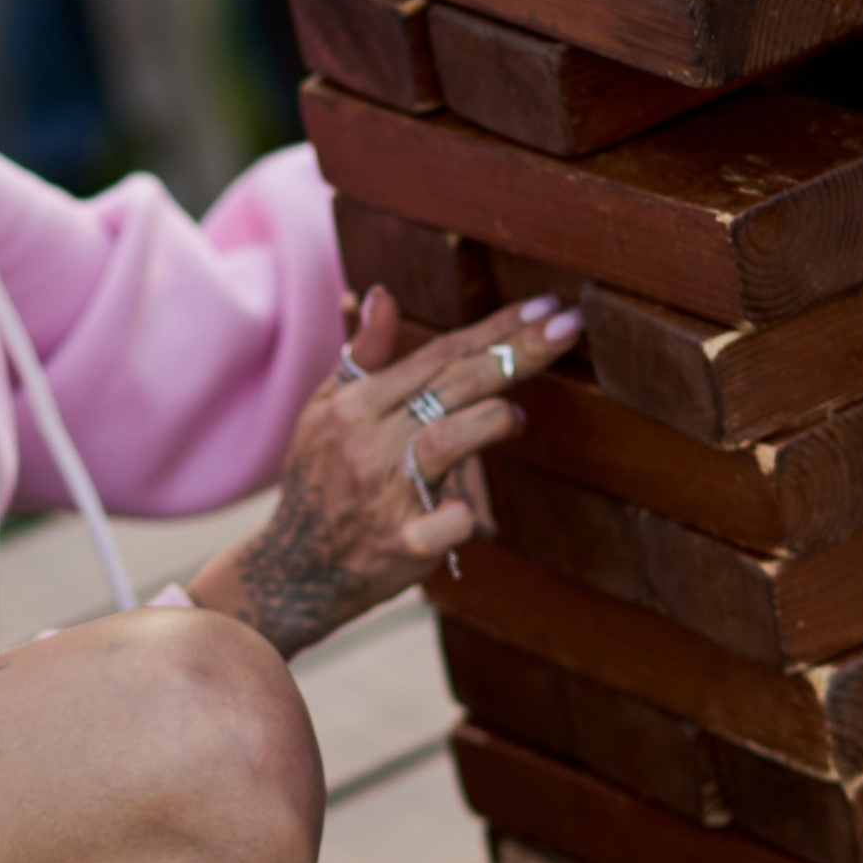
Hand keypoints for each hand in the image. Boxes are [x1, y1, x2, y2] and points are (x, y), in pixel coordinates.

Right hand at [190, 284, 582, 658]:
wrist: (294, 569)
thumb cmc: (322, 478)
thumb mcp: (327, 410)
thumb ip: (363, 354)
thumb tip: (381, 294)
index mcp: (354, 405)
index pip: (437, 354)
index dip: (494, 328)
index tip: (544, 307)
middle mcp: (368, 442)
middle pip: (455, 384)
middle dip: (517, 352)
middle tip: (568, 326)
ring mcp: (385, 494)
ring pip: (450, 438)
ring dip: (495, 419)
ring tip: (518, 417)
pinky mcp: (402, 544)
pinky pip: (447, 522)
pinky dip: (464, 515)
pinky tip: (472, 511)